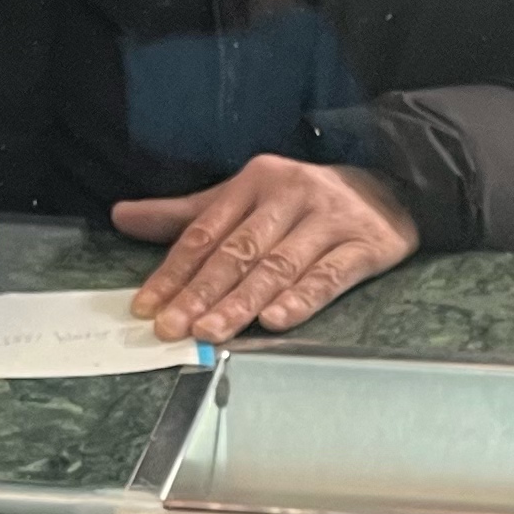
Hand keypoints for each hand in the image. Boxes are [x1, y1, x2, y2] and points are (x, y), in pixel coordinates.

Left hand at [114, 157, 418, 338]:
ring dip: (242, 303)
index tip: (147, 306)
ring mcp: (329, 220)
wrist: (392, 187)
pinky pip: (329, 276)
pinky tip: (276, 319)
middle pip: (238, 251)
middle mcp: (291, 195)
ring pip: (278, 267)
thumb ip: (186, 215)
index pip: (206, 232)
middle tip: (172, 328)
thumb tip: (121, 216)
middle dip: (201, 293)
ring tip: (211, 332)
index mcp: (255, 181)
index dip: (173, 272)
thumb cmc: (303, 201)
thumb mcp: (244, 198)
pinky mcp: (366, 245)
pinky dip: (302, 298)